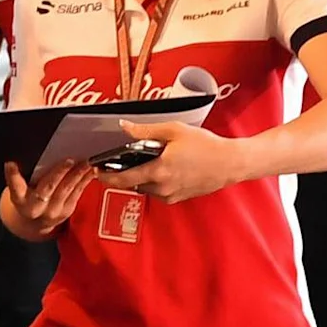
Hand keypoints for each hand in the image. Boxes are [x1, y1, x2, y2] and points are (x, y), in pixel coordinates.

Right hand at [2, 159, 96, 238]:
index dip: (13, 175)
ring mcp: (53, 211)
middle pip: (47, 188)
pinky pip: (77, 193)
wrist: (37, 221)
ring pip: (66, 190)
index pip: (15, 186)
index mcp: (20, 199)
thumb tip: (31, 154)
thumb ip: (22, 175)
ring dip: (77, 175)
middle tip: (68, 161)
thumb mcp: (21, 188)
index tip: (10, 164)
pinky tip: (91, 170)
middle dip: (58, 174)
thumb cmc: (30, 196)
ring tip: (85, 163)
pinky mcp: (67, 210)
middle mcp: (36, 207)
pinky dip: (85, 180)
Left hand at [108, 123, 244, 203]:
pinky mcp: (176, 199)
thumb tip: (124, 127)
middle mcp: (161, 187)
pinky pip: (157, 191)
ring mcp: (169, 196)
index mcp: (158, 170)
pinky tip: (165, 168)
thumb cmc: (205, 145)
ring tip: (149, 160)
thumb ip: (145, 131)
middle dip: (124, 174)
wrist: (229, 164)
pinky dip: (154, 181)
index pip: (122, 179)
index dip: (106, 176)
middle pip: (131, 184)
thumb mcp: (174, 130)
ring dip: (141, 177)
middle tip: (120, 162)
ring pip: (144, 188)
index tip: (97, 170)